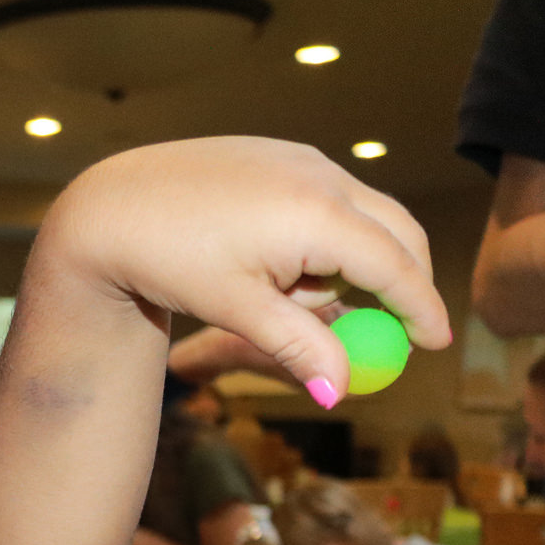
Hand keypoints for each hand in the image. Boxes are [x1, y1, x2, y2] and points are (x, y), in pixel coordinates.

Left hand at [43, 137, 451, 399]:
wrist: (109, 207)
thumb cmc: (168, 259)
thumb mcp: (234, 309)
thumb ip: (297, 346)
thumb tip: (342, 391)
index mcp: (317, 213)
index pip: (395, 265)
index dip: (419, 308)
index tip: (435, 343)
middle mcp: (320, 174)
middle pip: (396, 233)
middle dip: (399, 283)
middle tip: (393, 332)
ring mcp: (301, 157)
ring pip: (361, 216)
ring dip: (349, 262)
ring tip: (281, 293)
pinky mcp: (280, 152)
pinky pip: (327, 198)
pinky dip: (322, 236)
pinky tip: (265, 261)